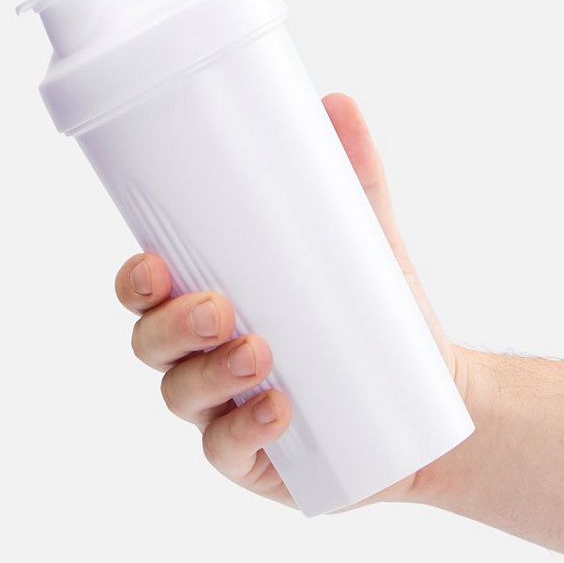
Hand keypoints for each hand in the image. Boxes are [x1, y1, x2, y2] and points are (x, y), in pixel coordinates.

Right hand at [114, 93, 465, 507]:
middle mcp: (202, 358)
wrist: (428, 398)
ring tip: (261, 351)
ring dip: (210, 374)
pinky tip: (278, 410)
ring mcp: (221, 412)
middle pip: (150, 345)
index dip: (135, 280)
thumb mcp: (363, 246)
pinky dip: (246, 432)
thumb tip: (337, 103)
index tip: (154, 261)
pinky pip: (228, 451)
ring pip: (181, 396)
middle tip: (220, 306)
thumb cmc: (378, 318)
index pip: (148, 292)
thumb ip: (351, 179)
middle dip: (171, 326)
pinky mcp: (252, 459)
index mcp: (210, 304)